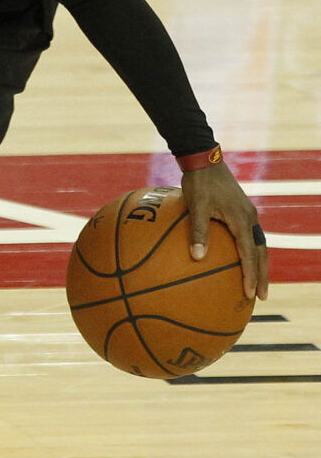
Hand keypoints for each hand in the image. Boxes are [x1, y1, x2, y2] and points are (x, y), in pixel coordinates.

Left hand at [181, 160, 268, 299]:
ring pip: (258, 245)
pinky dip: (251, 252)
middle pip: (261, 253)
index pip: (249, 254)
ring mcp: (248, 215)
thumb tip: (197, 257)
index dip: (250, 275)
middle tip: (261, 296)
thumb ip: (197, 231)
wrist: (204, 161)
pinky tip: (241, 260)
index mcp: (241, 220)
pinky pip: (250, 236)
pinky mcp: (242, 212)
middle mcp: (250, 219)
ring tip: (256, 283)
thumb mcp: (195, 207)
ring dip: (259, 265)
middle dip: (262, 275)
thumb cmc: (197, 183)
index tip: (249, 293)